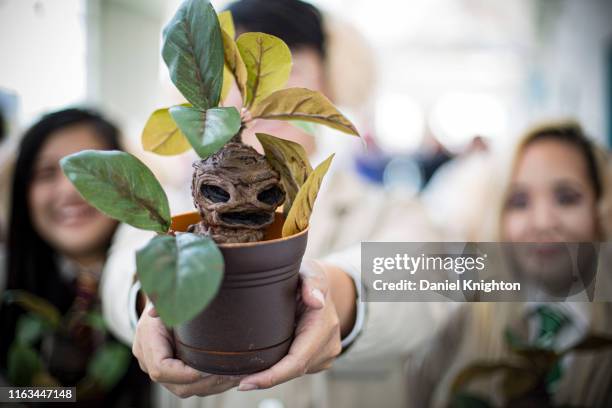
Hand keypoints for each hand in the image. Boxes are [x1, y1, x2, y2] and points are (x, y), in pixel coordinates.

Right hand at [132, 305, 241, 397]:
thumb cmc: (172, 296)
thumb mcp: (171, 296)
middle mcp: (149, 359)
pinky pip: (190, 386)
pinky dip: (211, 384)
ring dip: (213, 386)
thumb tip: (155, 311)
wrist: (164, 301)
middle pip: (176, 385)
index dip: (185, 373)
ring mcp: (160, 369)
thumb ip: (168, 302)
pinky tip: (230, 376)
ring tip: (237, 377)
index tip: (208, 368)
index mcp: (147, 339)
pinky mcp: (172, 374)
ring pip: (185, 390)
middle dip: (206, 382)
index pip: (161, 369)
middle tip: (232, 374)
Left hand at [236, 259, 342, 390]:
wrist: (320, 284)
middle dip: (265, 378)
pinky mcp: (319, 357)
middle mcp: (328, 344)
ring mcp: (325, 353)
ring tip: (242, 373)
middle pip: (293, 370)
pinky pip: (296, 367)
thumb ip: (312, 281)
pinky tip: (259, 365)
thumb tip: (316, 301)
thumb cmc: (308, 275)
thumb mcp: (309, 270)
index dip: (271, 376)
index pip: (297, 361)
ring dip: (270, 374)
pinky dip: (278, 368)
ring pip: (293, 371)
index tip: (245, 383)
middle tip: (234, 380)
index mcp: (324, 325)